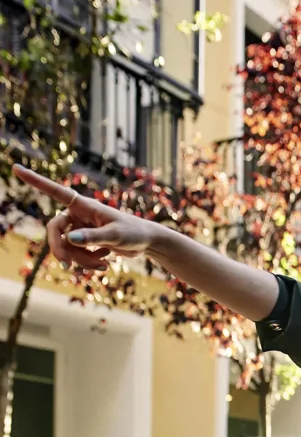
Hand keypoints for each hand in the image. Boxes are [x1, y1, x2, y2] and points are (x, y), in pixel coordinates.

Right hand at [13, 165, 162, 268]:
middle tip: (66, 266)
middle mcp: (78, 215)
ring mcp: (80, 229)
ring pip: (67, 247)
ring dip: (81, 260)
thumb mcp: (116, 236)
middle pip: (55, 231)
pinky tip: (106, 262)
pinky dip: (88, 262)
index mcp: (84, 206)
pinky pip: (76, 255)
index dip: (35, 181)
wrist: (146, 242)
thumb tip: (70, 238)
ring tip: (104, 265)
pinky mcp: (84, 241)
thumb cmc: (134, 233)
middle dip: (60, 250)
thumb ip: (93, 237)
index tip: (16, 168)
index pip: (55, 191)